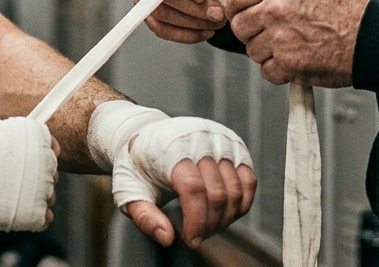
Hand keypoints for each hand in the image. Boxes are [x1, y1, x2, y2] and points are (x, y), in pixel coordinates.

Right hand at [0, 117, 59, 231]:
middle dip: (33, 176)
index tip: (21, 160)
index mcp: (35, 133)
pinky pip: (44, 217)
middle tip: (9, 180)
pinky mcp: (35, 213)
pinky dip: (30, 216)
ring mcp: (42, 187)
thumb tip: (4, 141)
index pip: (49, 146)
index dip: (34, 154)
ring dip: (32, 196)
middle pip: (50, 171)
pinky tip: (11, 211)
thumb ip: (4, 136)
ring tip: (6, 197)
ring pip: (48, 194)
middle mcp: (45, 159)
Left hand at [90, 102, 254, 247]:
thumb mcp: (129, 191)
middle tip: (196, 235)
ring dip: (224, 218)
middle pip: (217, 193)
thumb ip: (144, 217)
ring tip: (205, 225)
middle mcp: (199, 137)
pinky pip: (249, 182)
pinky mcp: (235, 145)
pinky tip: (222, 213)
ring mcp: (221, 140)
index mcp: (171, 146)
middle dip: (209, 224)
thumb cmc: (137, 167)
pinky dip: (239, 204)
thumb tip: (167, 238)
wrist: (146, 136)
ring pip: (236, 191)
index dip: (196, 221)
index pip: (193, 188)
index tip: (190, 241)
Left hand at [226, 0, 365, 86]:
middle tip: (269, 35)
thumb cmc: (346, 13)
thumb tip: (252, 2)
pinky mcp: (288, 64)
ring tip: (291, 48)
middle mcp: (276, 11)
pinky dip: (279, 71)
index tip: (242, 15)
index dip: (236, 8)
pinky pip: (267, 71)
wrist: (371, 38)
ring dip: (267, 53)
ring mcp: (281, 39)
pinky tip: (296, 62)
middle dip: (250, 33)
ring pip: (252, 51)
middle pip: (239, 26)